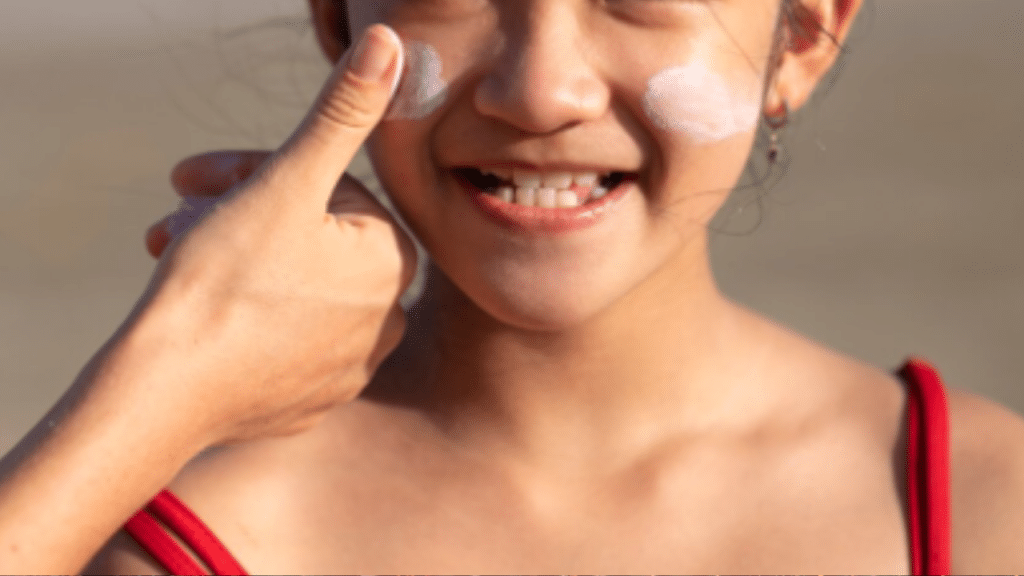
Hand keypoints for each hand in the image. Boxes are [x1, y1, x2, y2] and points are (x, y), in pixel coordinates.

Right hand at [123, 24, 415, 445]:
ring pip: (292, 284)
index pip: (329, 192)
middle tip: (179, 211)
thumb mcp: (286, 182)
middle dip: (238, 211)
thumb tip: (393, 45)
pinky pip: (280, 335)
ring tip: (176, 253)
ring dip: (233, 255)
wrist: (166, 392)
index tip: (198, 176)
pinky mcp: (312, 399)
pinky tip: (199, 309)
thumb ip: (342, 112)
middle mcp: (388, 318)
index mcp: (393, 263)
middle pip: (308, 237)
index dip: (258, 172)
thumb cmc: (225, 282)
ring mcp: (350, 366)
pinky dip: (244, 312)